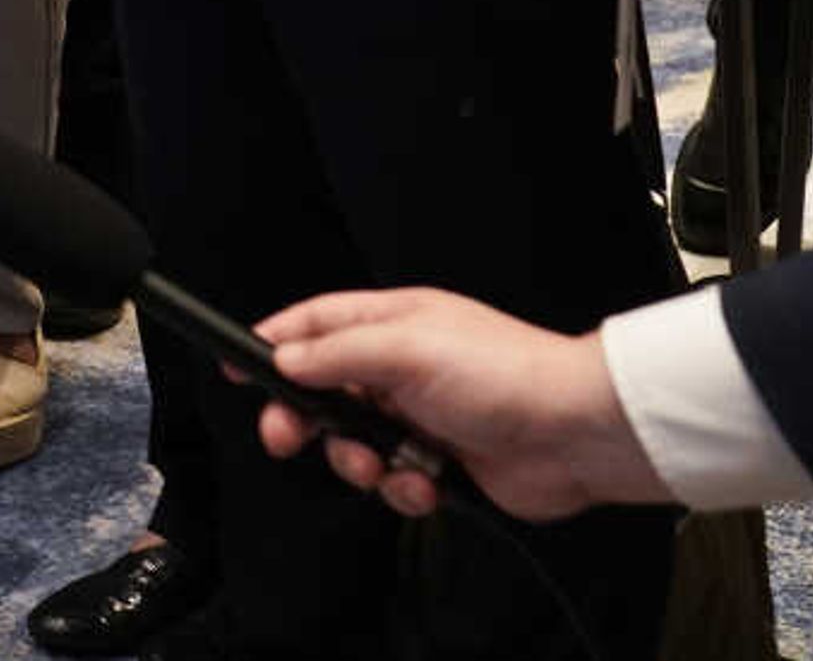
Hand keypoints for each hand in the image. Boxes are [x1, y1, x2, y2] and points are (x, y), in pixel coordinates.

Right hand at [252, 288, 665, 523]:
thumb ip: (335, 354)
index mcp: (390, 325)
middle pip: (321, 391)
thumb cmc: (504, 373)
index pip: (312, 326)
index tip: (236, 368)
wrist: (576, 433)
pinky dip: (401, 487)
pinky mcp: (440, 462)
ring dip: (357, 461)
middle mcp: (400, 368)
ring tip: (381, 466)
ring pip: (352, 442)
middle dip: (301, 418)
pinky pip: (393, 480)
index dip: (271, 344)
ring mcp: (419, 416)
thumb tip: (283, 359)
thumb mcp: (406, 349)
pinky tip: (424, 482)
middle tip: (286, 436)